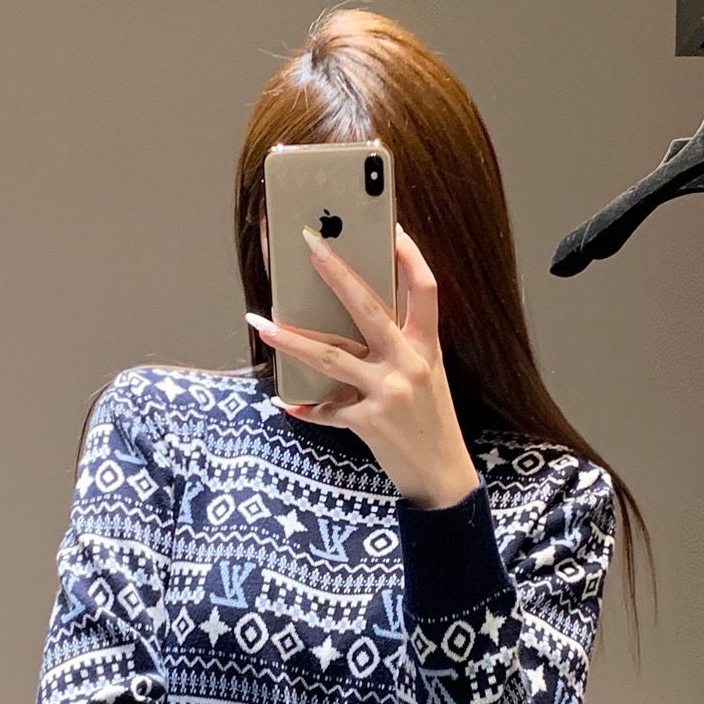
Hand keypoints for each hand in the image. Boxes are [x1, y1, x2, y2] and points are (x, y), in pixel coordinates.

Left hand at [247, 223, 480, 510]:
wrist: (442, 475)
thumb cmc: (431, 420)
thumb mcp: (428, 374)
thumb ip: (401, 345)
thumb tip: (361, 316)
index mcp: (426, 347)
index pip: (425, 291)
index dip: (411, 258)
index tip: (394, 229)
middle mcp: (409, 364)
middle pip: (367, 308)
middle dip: (335, 272)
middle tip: (308, 243)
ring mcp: (387, 393)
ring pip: (330, 356)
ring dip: (291, 339)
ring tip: (261, 323)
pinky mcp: (368, 422)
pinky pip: (326, 410)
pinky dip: (305, 407)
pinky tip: (285, 402)